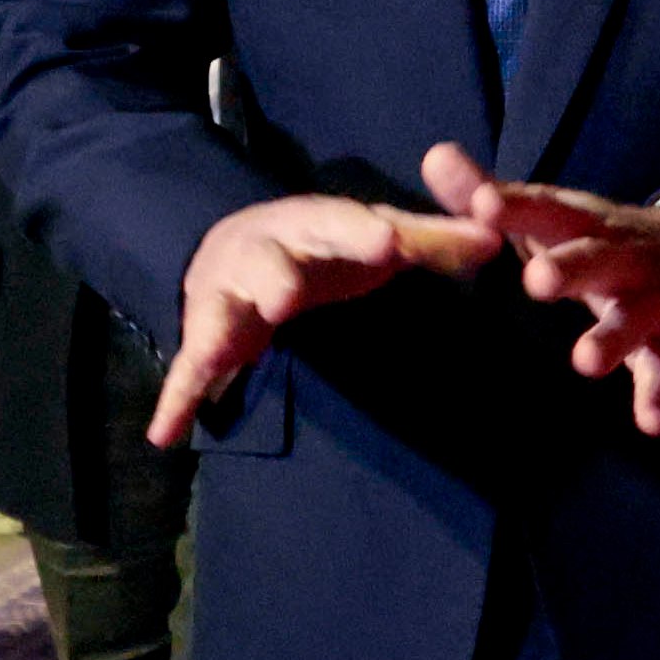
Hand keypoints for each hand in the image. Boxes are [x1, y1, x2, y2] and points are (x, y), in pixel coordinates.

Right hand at [150, 194, 501, 448]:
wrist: (240, 241)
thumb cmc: (328, 240)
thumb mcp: (376, 235)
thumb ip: (434, 241)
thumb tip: (497, 240)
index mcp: (315, 225)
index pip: (343, 224)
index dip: (363, 233)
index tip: (388, 241)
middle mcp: (266, 254)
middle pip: (271, 264)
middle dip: (277, 279)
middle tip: (286, 298)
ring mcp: (230, 295)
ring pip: (222, 310)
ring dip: (223, 329)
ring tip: (225, 350)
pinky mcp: (205, 336)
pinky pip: (187, 369)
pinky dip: (175, 400)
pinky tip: (162, 435)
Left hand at [421, 143, 659, 437]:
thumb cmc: (601, 241)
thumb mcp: (555, 215)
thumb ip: (495, 195)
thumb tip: (433, 156)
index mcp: (583, 225)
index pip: (548, 211)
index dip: (517, 207)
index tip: (483, 204)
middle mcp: (621, 257)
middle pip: (597, 259)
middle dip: (571, 268)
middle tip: (535, 280)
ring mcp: (652, 299)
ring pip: (633, 318)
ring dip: (612, 339)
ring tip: (584, 362)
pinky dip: (659, 393)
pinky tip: (650, 423)